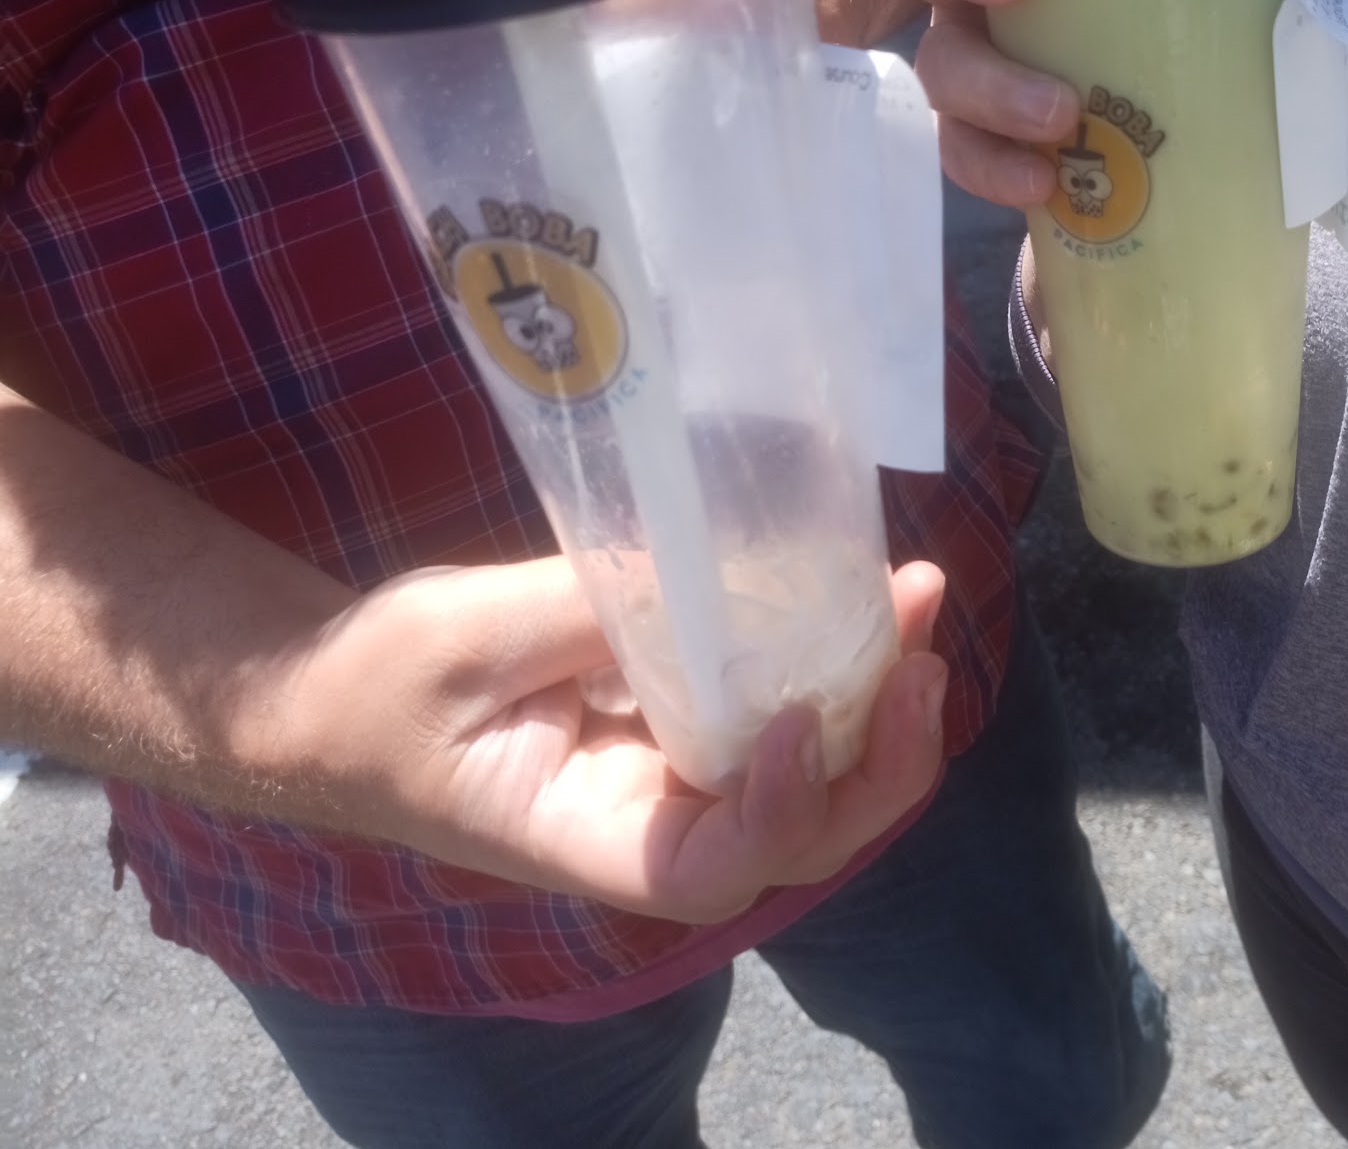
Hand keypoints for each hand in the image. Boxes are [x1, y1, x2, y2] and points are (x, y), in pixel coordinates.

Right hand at [253, 557, 950, 924]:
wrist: (340, 702)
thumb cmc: (376, 687)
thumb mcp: (458, 637)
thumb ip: (577, 610)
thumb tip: (703, 563)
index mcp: (581, 836)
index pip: (704, 870)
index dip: (773, 816)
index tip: (797, 721)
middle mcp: (651, 826)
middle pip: (798, 840)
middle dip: (877, 761)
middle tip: (921, 657)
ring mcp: (678, 781)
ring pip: (811, 781)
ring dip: (878, 704)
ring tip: (916, 602)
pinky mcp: (690, 727)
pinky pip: (783, 717)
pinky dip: (838, 668)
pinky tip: (873, 601)